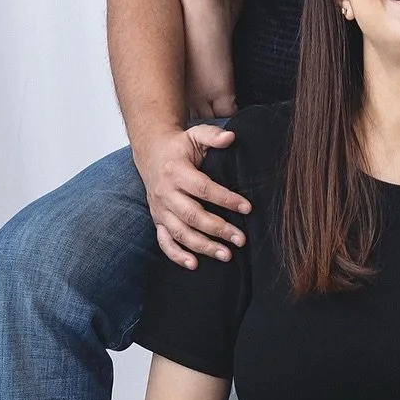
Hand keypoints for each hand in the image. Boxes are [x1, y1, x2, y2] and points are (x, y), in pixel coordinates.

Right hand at [138, 124, 247, 268]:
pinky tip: (194, 264)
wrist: (151, 153)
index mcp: (176, 172)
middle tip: (241, 239)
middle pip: (192, 215)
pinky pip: (165, 242)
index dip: (226, 199)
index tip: (248, 208)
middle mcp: (166, 193)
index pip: (204, 189)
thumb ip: (213, 136)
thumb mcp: (195, 134)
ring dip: (203, 246)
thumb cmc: (179, 146)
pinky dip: (177, 256)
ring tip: (227, 255)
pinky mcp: (158, 220)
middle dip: (218, 229)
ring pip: (180, 232)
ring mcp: (160, 209)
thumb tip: (231, 137)